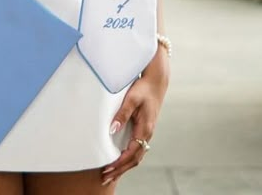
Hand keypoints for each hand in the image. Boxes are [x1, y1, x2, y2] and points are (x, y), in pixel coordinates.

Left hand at [101, 47, 169, 186]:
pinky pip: (137, 150)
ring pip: (136, 156)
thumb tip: (112, 130)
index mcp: (145, 129)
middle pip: (134, 159)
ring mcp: (147, 133)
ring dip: (124, 167)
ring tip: (110, 174)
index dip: (119, 163)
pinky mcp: (144, 130)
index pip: (131, 153)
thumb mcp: (131, 99)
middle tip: (105, 178)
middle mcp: (147, 134)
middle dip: (120, 170)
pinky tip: (120, 161)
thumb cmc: (143, 89)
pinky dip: (128, 159)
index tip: (107, 170)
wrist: (156, 81)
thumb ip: (121, 114)